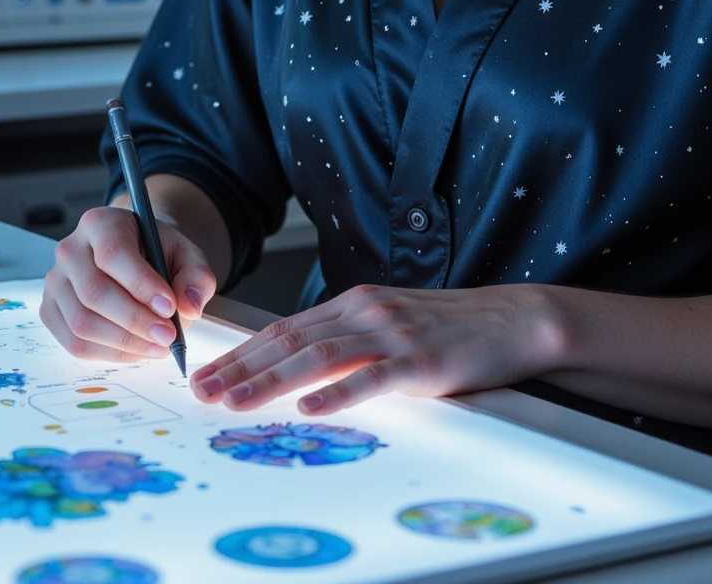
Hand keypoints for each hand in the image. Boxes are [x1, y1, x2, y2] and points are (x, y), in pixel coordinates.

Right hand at [40, 206, 216, 361]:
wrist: (136, 256)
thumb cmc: (157, 253)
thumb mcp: (185, 254)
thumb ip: (195, 276)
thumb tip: (190, 307)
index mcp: (101, 223)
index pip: (113, 254)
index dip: (140, 284)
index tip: (169, 307)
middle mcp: (70, 249)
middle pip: (94, 293)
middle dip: (135, 321)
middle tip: (168, 336)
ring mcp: (56, 282)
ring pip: (82, 323)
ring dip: (124, 343)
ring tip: (158, 346)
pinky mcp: (51, 311)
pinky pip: (74, 343)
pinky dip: (109, 353)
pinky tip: (136, 350)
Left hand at [190, 282, 567, 414]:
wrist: (509, 320)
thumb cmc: (450, 328)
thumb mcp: (389, 323)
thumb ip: (349, 338)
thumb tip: (300, 366)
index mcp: (356, 303)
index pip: (286, 328)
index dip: (242, 350)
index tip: (207, 371)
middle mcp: (366, 311)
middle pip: (291, 340)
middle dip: (241, 367)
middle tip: (202, 390)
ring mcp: (392, 334)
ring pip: (319, 357)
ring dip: (271, 381)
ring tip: (236, 401)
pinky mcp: (418, 361)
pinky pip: (371, 378)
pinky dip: (336, 393)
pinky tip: (310, 407)